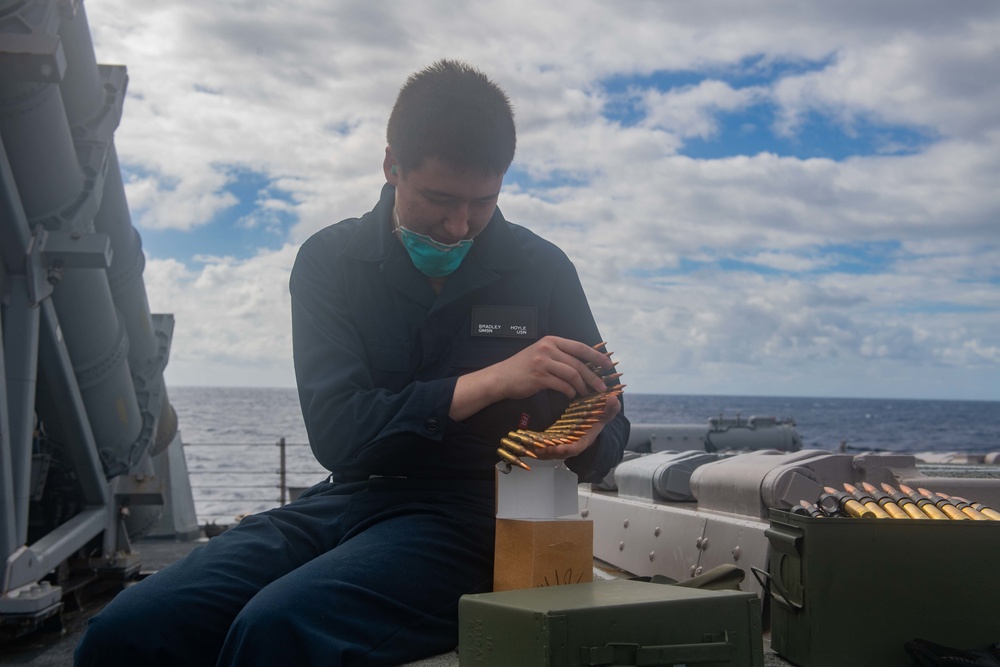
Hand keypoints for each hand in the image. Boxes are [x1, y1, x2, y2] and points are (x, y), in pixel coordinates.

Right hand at [490, 335, 611, 400]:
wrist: (501, 377)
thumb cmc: (523, 368)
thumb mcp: (541, 353)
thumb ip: (559, 355)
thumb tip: (584, 363)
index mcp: (551, 340)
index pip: (580, 347)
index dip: (597, 356)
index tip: (608, 364)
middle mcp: (548, 348)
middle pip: (578, 363)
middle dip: (594, 376)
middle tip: (602, 386)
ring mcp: (543, 362)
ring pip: (572, 374)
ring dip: (582, 386)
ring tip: (586, 393)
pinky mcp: (539, 376)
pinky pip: (562, 385)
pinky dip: (570, 392)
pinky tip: (571, 395)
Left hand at [532, 394, 621, 460]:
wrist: (590, 422)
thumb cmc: (597, 419)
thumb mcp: (605, 413)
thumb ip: (610, 408)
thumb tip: (612, 400)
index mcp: (583, 440)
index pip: (576, 448)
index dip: (567, 449)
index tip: (559, 449)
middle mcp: (571, 445)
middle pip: (558, 453)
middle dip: (548, 452)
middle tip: (537, 448)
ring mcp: (561, 445)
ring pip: (548, 452)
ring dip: (539, 450)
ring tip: (528, 446)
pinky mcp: (553, 442)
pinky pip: (543, 446)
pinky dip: (535, 445)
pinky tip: (526, 441)